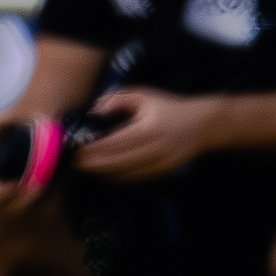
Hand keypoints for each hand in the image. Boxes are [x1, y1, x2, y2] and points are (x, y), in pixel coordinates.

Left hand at [69, 87, 218, 183]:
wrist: (203, 126)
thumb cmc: (169, 108)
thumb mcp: (143, 95)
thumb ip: (116, 100)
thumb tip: (93, 111)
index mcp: (149, 129)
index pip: (114, 144)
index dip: (92, 150)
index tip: (74, 150)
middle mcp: (155, 150)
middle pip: (116, 164)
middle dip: (92, 165)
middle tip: (73, 162)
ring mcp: (159, 166)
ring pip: (124, 176)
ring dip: (101, 174)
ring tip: (84, 168)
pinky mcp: (161, 174)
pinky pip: (133, 180)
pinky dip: (115, 178)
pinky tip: (102, 173)